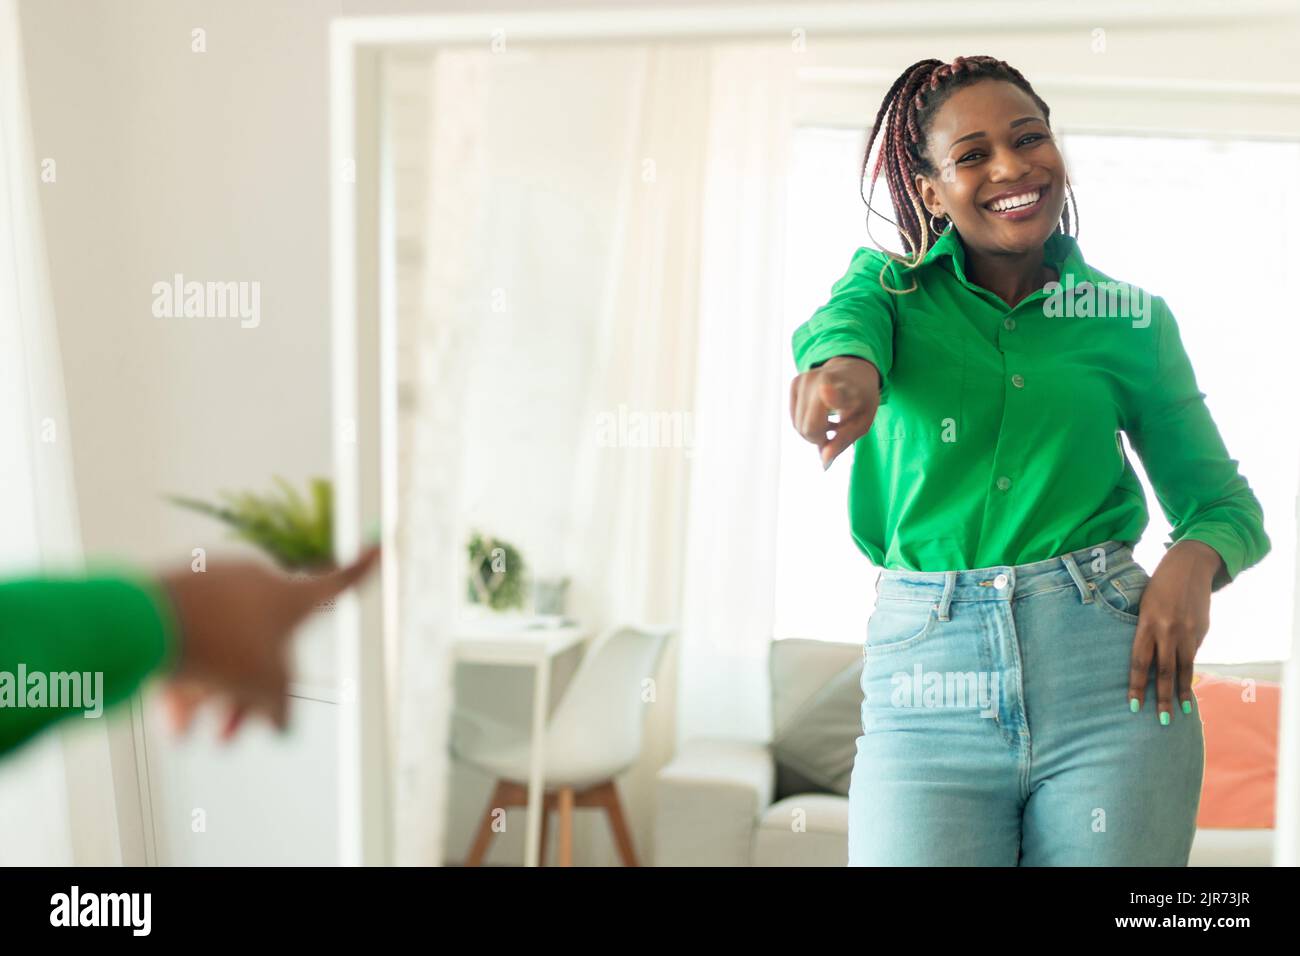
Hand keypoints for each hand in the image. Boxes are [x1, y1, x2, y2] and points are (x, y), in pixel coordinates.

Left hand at [157, 545, 380, 738]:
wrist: (145, 620)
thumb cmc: (224, 648)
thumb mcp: (266, 689)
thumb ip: (281, 709)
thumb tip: (279, 722)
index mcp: (292, 595)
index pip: (339, 581)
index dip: (364, 567)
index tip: (382, 541)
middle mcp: (257, 582)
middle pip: (265, 645)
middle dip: (246, 695)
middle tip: (227, 737)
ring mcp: (213, 584)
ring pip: (222, 646)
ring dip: (209, 694)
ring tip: (186, 733)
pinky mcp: (173, 591)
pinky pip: (189, 637)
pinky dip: (184, 675)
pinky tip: (167, 717)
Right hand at [790, 356, 880, 469]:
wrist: (854, 371)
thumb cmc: (861, 401)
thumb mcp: (863, 423)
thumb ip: (844, 441)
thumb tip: (823, 462)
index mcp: (847, 388)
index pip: (836, 394)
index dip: (831, 397)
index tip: (826, 390)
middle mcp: (822, 380)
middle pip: (809, 427)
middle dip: (819, 439)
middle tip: (835, 432)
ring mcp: (805, 379)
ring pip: (798, 425)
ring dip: (813, 432)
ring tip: (830, 423)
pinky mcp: (795, 382)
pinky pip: (794, 418)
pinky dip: (805, 423)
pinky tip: (819, 415)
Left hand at [1128, 540, 1219, 723]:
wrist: (1190, 566)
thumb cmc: (1158, 586)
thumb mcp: (1144, 605)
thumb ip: (1146, 631)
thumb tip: (1147, 658)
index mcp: (1147, 623)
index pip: (1140, 662)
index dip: (1137, 685)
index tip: (1134, 705)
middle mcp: (1168, 630)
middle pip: (1164, 671)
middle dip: (1162, 698)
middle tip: (1162, 721)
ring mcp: (1188, 632)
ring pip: (1183, 668)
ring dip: (1182, 692)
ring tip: (1182, 712)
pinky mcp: (1202, 631)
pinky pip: (1192, 656)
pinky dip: (1189, 673)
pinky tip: (1187, 688)